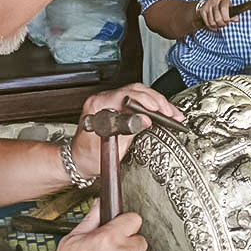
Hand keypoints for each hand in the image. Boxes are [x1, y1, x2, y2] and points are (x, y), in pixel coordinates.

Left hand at [69, 83, 183, 176]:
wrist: (79, 161)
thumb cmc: (89, 157)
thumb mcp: (112, 147)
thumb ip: (129, 131)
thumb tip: (146, 120)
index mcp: (98, 106)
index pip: (127, 95)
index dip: (146, 101)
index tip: (158, 110)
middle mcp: (102, 100)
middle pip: (135, 90)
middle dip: (157, 100)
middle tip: (170, 113)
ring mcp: (107, 101)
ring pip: (137, 92)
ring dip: (156, 101)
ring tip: (171, 112)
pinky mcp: (114, 105)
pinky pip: (134, 98)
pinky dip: (150, 104)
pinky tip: (161, 111)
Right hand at [196, 0, 238, 30]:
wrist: (208, 3)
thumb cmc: (221, 6)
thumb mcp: (228, 8)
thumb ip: (232, 14)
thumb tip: (237, 20)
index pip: (224, 8)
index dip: (226, 18)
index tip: (227, 21)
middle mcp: (214, 0)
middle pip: (218, 17)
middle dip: (221, 24)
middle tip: (223, 25)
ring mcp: (207, 4)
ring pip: (212, 21)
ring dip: (216, 26)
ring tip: (219, 26)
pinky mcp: (202, 10)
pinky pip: (207, 22)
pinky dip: (211, 27)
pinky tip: (214, 26)